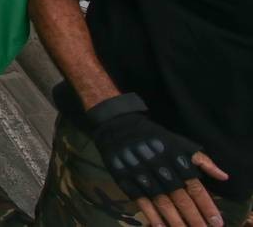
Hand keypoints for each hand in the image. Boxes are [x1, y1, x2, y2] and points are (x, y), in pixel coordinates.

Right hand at [91, 111, 227, 226]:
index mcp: (176, 158)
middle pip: (180, 198)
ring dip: (175, 221)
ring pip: (162, 202)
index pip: (195, 187)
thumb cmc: (154, 137)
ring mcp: (142, 175)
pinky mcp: (126, 179)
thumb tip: (223, 177)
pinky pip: (141, 201)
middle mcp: (160, 167)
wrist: (119, 125)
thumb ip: (202, 161)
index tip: (217, 222)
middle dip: (194, 218)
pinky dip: (151, 215)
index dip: (206, 206)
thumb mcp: (180, 143)